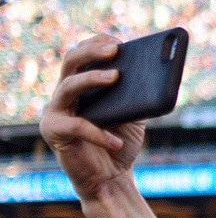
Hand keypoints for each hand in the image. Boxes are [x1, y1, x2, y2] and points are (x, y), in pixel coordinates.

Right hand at [39, 34, 145, 204]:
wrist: (111, 178)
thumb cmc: (120, 143)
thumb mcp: (134, 115)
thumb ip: (138, 95)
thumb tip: (158, 75)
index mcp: (82, 85)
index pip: (83, 54)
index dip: (97, 43)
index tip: (119, 40)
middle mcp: (65, 94)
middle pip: (71, 61)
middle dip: (92, 51)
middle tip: (115, 49)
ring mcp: (56, 111)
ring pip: (68, 86)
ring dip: (92, 79)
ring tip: (115, 77)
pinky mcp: (54, 132)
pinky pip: (76, 126)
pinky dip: (100, 133)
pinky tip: (117, 140)